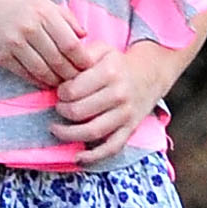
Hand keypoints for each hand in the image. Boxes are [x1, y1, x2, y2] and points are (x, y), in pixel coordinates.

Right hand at [0, 0, 90, 88]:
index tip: (88, 67)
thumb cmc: (10, 0)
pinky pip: (25, 74)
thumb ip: (64, 16)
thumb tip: (84, 36)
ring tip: (64, 84)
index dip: (82, 60)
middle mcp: (30, 27)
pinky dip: (38, 81)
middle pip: (59, 60)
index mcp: (44, 12)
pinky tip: (45, 82)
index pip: (71, 44)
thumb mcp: (39, 1)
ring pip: (43, 70)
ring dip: (56, 81)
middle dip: (71, 74)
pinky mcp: (1, 55)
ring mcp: (14, 42)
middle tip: (80, 81)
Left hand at [50, 44, 174, 166]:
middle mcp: (119, 94)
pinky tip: (78, 157)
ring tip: (56, 129)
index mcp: (110, 72)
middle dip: (62, 111)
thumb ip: (81, 54)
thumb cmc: (118, 63)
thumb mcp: (102, 49)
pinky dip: (93, 156)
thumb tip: (59, 66)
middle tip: (58, 107)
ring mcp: (126, 114)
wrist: (150, 74)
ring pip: (92, 131)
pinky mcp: (130, 129)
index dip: (60, 93)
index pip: (73, 90)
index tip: (59, 91)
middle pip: (79, 112)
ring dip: (69, 134)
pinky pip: (111, 148)